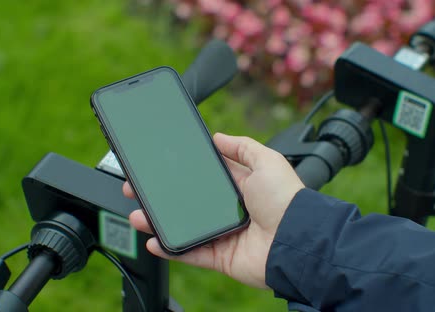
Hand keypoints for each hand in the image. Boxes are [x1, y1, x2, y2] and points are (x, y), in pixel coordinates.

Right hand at [124, 133, 303, 288]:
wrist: (297, 240)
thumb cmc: (286, 199)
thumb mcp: (267, 161)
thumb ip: (243, 147)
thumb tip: (219, 137)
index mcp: (239, 186)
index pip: (203, 177)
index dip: (180, 172)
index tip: (159, 166)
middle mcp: (229, 210)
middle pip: (188, 202)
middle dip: (161, 197)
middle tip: (138, 189)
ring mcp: (223, 234)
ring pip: (184, 227)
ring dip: (158, 222)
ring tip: (138, 214)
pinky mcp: (220, 257)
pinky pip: (190, 253)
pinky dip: (171, 249)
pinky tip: (153, 241)